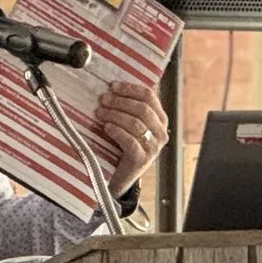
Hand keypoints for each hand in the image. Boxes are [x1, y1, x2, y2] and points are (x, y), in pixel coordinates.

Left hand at [96, 79, 169, 193]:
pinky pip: (130, 141)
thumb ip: (127, 108)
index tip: (112, 86)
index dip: (130, 88)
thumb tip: (111, 87)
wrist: (118, 176)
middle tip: (103, 99)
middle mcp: (161, 132)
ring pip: (136, 123)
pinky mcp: (142, 160)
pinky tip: (106, 127)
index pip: (149, 96)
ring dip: (115, 115)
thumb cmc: (121, 146)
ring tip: (100, 113)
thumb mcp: (128, 124)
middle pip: (143, 108)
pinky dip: (117, 131)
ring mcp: (153, 147)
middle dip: (120, 101)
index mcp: (160, 119)